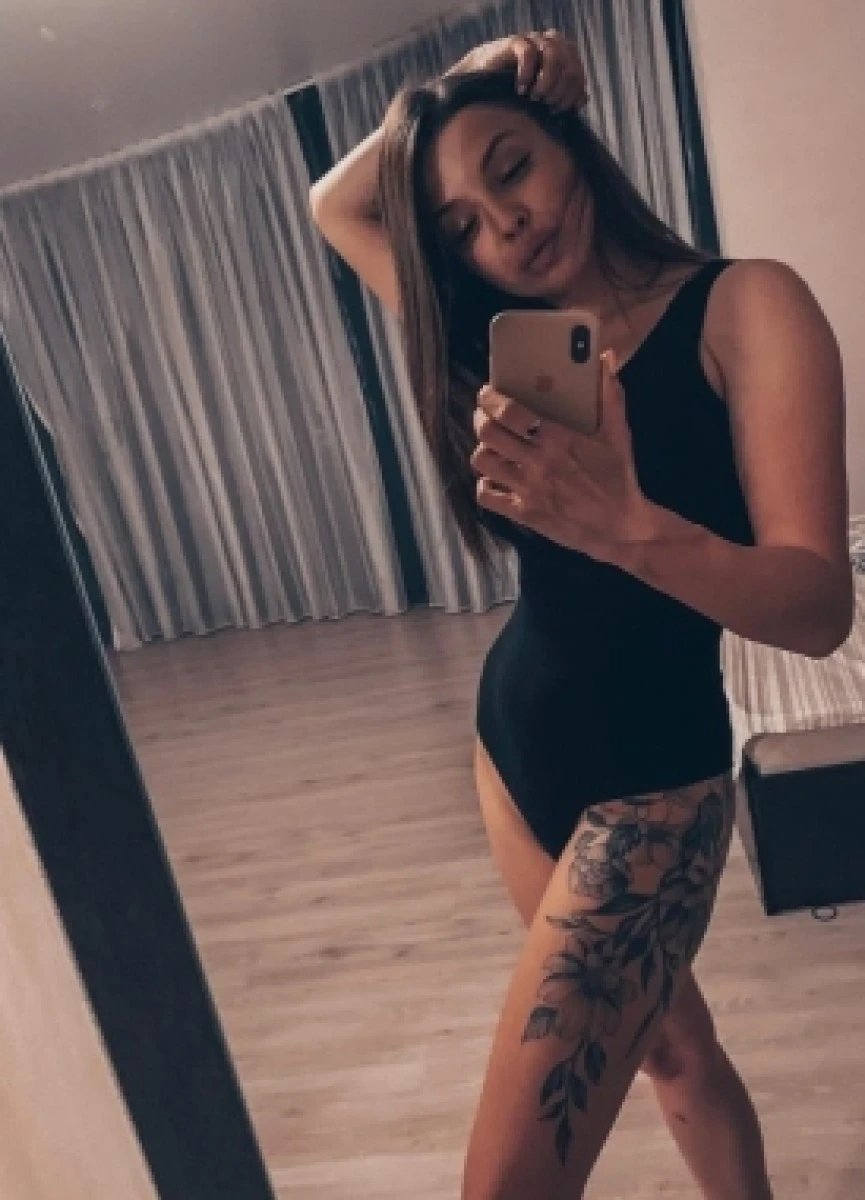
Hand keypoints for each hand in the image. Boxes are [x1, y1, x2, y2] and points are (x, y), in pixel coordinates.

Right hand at [463, 29, 589, 111]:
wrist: (485, 78)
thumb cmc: (518, 91)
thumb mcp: (545, 98)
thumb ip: (566, 97)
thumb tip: (584, 99)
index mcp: (566, 55)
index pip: (579, 76)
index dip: (571, 97)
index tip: (557, 112)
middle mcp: (554, 43)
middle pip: (570, 67)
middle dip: (560, 92)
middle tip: (545, 106)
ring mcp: (536, 40)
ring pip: (554, 57)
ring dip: (547, 83)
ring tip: (534, 98)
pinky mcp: (517, 41)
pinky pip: (529, 53)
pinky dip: (527, 74)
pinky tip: (520, 89)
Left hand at [470, 352, 653, 560]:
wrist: (621, 528)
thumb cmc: (619, 478)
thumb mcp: (618, 434)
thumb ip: (610, 394)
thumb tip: (606, 357)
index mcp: (558, 439)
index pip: (510, 412)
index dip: (491, 399)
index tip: (488, 393)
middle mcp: (537, 462)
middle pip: (488, 433)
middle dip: (481, 419)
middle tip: (485, 416)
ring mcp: (527, 489)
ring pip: (483, 462)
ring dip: (483, 451)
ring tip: (492, 446)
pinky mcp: (524, 513)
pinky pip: (487, 497)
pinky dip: (485, 485)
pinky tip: (495, 479)